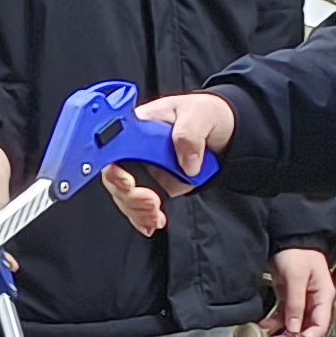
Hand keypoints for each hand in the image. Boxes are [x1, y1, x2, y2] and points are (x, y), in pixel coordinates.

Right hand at [99, 94, 237, 235]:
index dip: (115, 169)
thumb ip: (190, 134)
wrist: (222, 130)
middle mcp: (135, 150)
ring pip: (125, 196)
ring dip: (138, 211)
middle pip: (115, 178)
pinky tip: (152, 223)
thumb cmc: (204, 113)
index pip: (113, 150)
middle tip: (151, 202)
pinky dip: (144, 218)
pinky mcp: (156, 185)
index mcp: (138, 127)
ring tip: (156, 216)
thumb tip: (187, 163)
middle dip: (129, 197)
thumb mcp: (199, 115)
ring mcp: (144, 170)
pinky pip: (140, 205)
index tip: (128, 183)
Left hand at [265, 247, 335, 336]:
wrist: (289, 235)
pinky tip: (266, 325)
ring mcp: (303, 299)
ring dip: (283, 334)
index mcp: (324, 296)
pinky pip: (285, 315)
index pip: (319, 327)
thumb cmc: (298, 250)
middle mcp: (315, 300)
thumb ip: (295, 304)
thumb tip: (293, 327)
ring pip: (295, 325)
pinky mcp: (291, 296)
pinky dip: (276, 323)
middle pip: (307, 329)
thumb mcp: (296, 277)